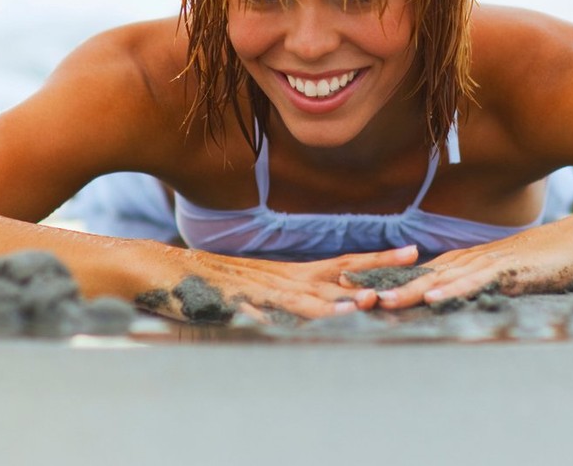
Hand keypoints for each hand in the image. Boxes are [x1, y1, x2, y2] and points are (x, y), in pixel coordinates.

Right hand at [137, 243, 420, 321]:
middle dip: (374, 269)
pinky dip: (278, 316)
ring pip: (305, 296)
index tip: (413, 251)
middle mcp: (283, 278)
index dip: (378, 258)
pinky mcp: (233, 304)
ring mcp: (260, 291)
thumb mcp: (263, 288)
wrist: (160, 269)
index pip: (345, 263)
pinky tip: (293, 321)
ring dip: (335, 300)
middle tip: (411, 264)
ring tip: (365, 302)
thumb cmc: (213, 282)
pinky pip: (259, 312)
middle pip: (337, 272)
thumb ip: (293, 294)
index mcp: (292, 273)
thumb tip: (329, 300)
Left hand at [369, 216, 572, 309]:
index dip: (387, 278)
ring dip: (410, 291)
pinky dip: (452, 290)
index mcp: (467, 261)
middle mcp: (471, 259)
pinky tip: (432, 298)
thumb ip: (479, 283)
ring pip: (442, 279)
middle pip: (421, 274)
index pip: (420, 271)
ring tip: (381, 302)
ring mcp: (488, 263)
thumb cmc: (545, 260)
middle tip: (351, 293)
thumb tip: (453, 297)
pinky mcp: (508, 271)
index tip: (355, 284)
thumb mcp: (504, 274)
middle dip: (387, 284)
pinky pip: (475, 282)